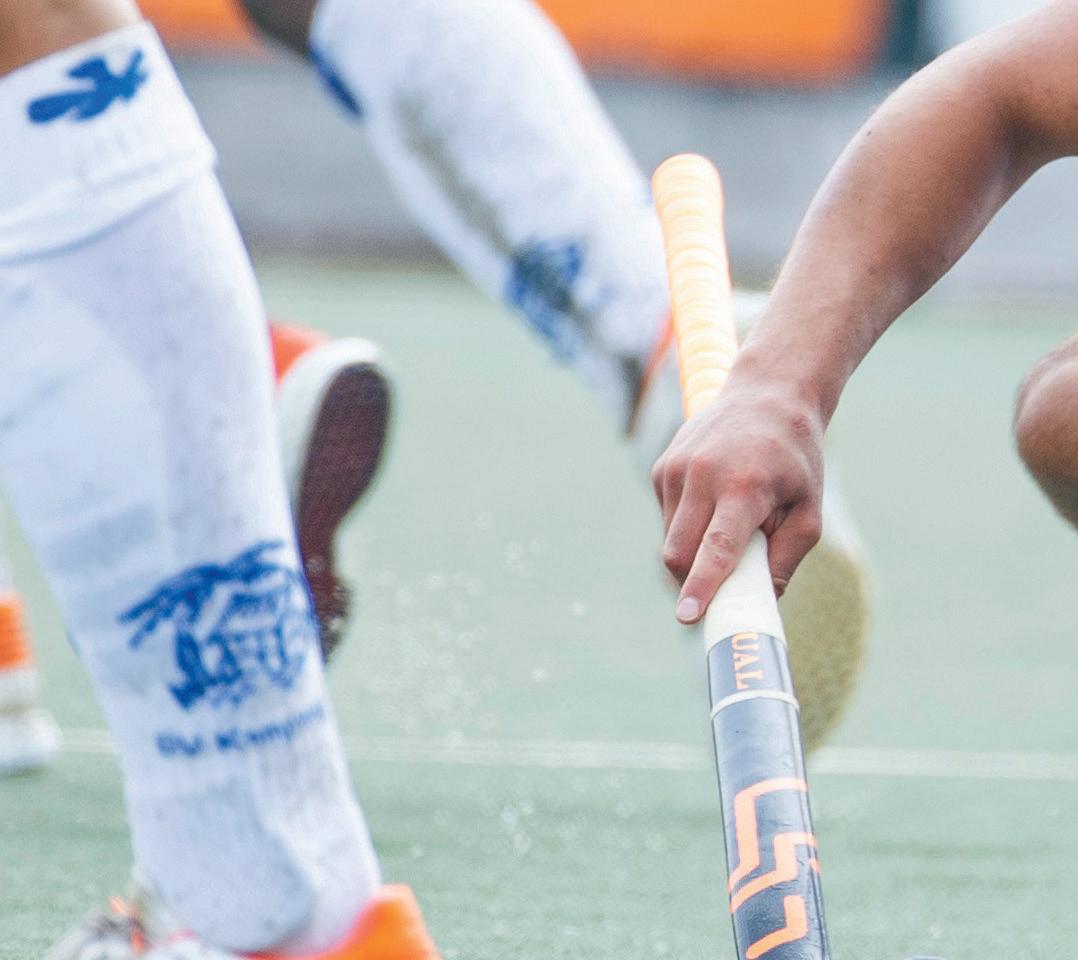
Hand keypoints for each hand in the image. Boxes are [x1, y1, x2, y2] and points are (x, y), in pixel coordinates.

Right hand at [651, 371, 825, 623]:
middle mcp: (702, 475)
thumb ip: (786, 560)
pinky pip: (667, 518)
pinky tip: (713, 504)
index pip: (716, 547)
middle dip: (691, 583)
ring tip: (728, 526)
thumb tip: (760, 603)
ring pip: (669, 540)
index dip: (701, 585)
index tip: (687, 616)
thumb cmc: (795, 458)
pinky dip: (687, 528)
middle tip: (716, 593)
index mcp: (744, 486)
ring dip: (692, 553)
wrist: (768, 394)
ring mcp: (676, 469)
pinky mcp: (662, 468)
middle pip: (678, 553)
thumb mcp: (809, 510)